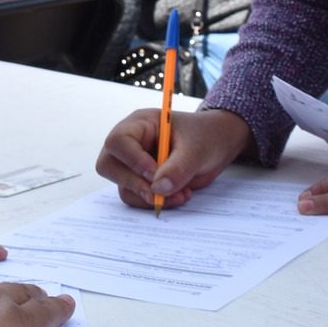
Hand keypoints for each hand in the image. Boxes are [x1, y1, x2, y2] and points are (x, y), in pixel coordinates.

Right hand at [94, 107, 251, 210]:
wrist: (219, 145)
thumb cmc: (206, 136)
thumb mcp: (197, 149)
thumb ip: (178, 168)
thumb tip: (158, 189)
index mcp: (140, 124)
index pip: (118, 141)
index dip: (133, 160)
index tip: (155, 173)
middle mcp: (131, 143)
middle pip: (109, 165)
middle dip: (134, 183)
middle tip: (159, 193)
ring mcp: (134, 164)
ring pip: (123, 187)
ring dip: (149, 197)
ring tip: (181, 194)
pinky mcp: (143, 181)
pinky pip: (137, 197)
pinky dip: (155, 202)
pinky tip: (179, 196)